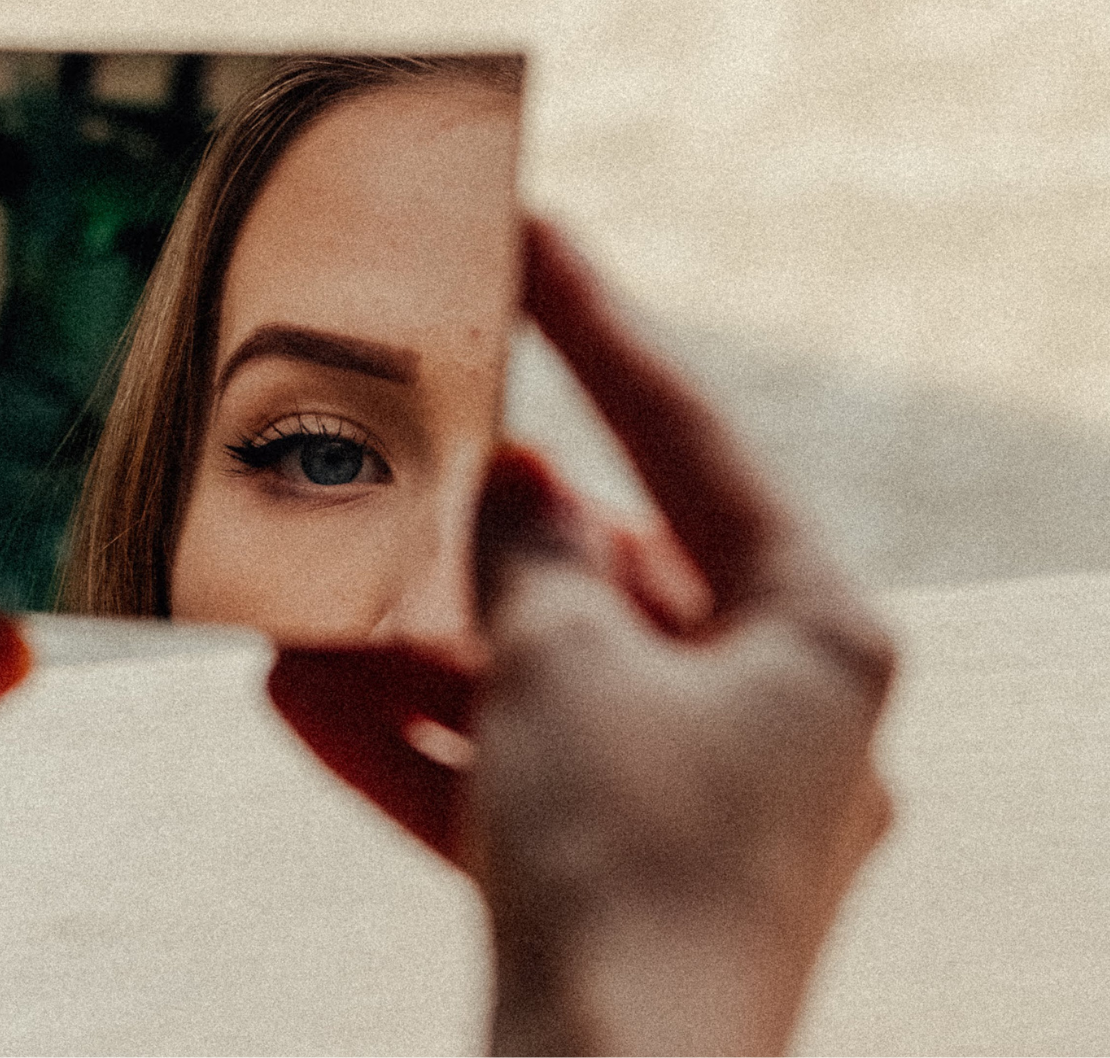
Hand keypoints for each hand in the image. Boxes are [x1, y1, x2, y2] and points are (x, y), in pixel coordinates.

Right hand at [269, 219, 893, 1054]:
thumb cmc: (627, 870)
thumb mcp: (563, 664)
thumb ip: (531, 555)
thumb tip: (511, 484)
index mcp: (817, 636)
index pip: (692, 442)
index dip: (600, 329)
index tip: (529, 232)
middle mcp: (773, 713)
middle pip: (603, 576)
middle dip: (469, 537)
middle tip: (379, 452)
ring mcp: (693, 802)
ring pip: (535, 686)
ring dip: (414, 647)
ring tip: (296, 591)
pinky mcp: (614, 877)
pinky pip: (504, 779)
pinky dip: (416, 742)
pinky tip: (293, 696)